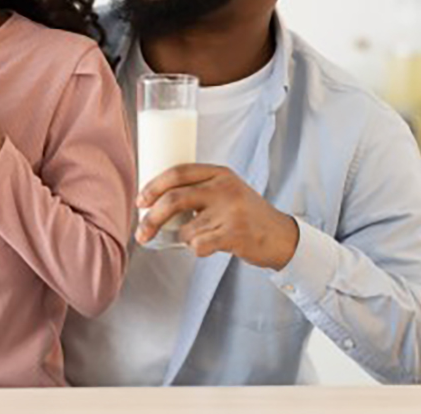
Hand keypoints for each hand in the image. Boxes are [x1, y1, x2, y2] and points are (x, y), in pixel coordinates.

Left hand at [136, 164, 299, 270]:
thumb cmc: (245, 213)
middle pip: (174, 199)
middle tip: (141, 233)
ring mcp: (231, 211)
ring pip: (185, 229)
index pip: (178, 172)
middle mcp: (224, 188)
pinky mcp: (234, 234)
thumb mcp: (226, 190)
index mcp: (219, 173)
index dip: (154, 186)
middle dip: (151, 218)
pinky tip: (211, 246)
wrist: (280, 236)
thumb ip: (199, 188)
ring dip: (184, 238)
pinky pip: (198, 245)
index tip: (140, 201)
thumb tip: (154, 198)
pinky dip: (196, 249)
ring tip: (202, 236)